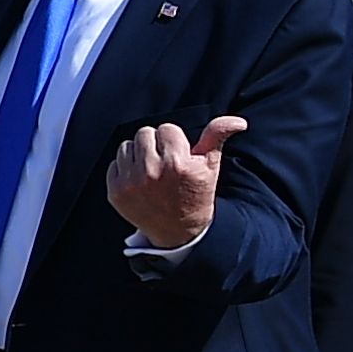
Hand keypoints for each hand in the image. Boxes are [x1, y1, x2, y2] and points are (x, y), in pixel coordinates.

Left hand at [109, 114, 243, 248]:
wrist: (179, 230)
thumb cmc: (196, 193)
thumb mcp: (210, 165)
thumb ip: (217, 137)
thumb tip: (238, 121)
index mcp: (177, 163)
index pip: (166, 128)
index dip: (174, 139)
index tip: (179, 154)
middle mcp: (151, 172)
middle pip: (144, 133)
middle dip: (155, 143)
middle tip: (164, 159)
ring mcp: (130, 183)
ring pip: (126, 146)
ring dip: (138, 154)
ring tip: (151, 169)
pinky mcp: (115, 192)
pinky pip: (114, 164)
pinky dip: (125, 169)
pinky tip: (139, 180)